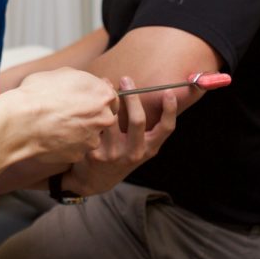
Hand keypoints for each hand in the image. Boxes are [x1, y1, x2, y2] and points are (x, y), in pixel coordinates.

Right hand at [10, 68, 118, 163]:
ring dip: (79, 132)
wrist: (22, 120)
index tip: (86, 101)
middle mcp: (103, 117)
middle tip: (70, 115)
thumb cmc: (39, 93)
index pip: (111, 99)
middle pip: (103, 119)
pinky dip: (67, 145)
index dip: (97, 100)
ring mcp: (92, 138)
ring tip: (57, 126)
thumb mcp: (63, 73)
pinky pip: (76, 149)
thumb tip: (85, 84)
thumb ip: (83, 80)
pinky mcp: (79, 154)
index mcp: (102, 94)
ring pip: (90, 136)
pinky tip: (53, 137)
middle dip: (90, 117)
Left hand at [67, 76, 177, 195]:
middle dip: (133, 96)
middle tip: (126, 79)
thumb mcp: (139, 148)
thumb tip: (153, 93)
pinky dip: (93, 108)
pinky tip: (89, 97)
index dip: (170, 110)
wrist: (94, 180)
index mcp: (149, 149)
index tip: (168, 91)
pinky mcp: (94, 153)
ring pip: (112, 119)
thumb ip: (146, 129)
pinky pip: (95, 125)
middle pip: (138, 120)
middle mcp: (134, 152)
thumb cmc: (121, 156)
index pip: (166, 129)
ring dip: (109, 97)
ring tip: (105, 82)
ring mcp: (113, 154)